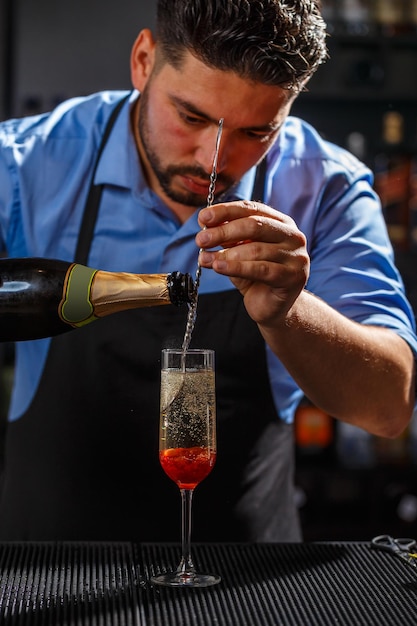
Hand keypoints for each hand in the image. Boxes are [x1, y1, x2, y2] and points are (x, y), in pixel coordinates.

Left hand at [196, 200, 309, 325]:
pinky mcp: (293, 277)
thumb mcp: (239, 254)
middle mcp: (293, 236)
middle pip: (254, 225)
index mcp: (280, 223)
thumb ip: (228, 240)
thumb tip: (205, 228)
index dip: (225, 211)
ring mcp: (296, 256)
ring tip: (204, 258)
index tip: (203, 218)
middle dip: (223, 232)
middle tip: (201, 239)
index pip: (251, 209)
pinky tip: (218, 266)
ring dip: (226, 253)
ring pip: (255, 249)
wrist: (272, 308)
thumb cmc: (255, 278)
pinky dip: (236, 267)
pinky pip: (260, 269)